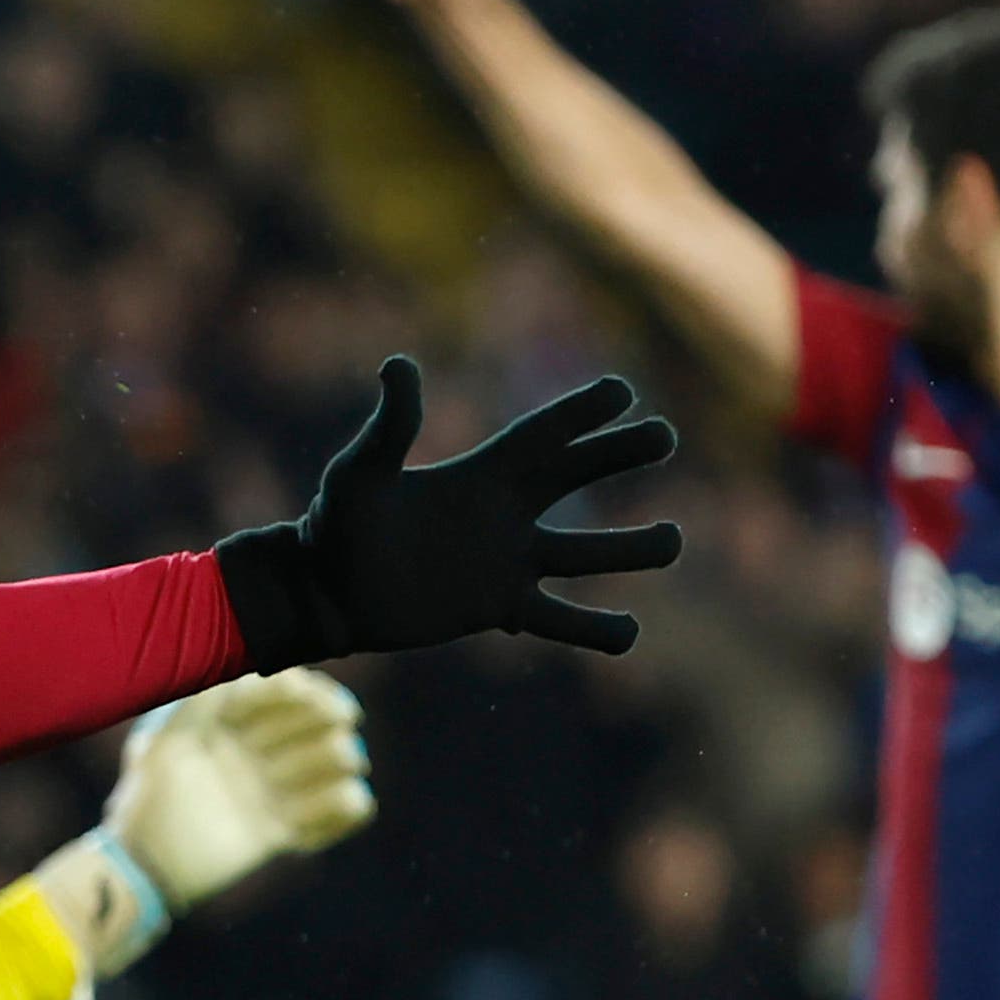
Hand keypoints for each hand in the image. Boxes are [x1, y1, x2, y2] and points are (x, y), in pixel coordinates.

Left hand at [107, 672, 375, 908]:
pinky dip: (345, 808)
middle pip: (312, 723)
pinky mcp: (280, 830)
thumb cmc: (147, 799)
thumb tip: (240, 671)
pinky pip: (335, 812)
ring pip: (331, 762)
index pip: (277, 695)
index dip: (298, 688)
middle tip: (342, 718)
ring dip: (338, 758)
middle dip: (328, 716)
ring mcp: (269, 791)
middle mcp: (253, 753)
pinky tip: (342, 803)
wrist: (144, 866)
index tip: (306, 689)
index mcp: (225, 726)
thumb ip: (199, 704)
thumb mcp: (163, 744)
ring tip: (342, 763)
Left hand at [212, 360, 682, 664]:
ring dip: (629, 548)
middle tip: (665, 436)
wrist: (325, 593)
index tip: (622, 391)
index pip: (541, 437)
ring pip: (584, 554)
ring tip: (674, 540)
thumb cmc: (335, 525)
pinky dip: (593, 629)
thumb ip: (389, 426)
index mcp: (478, 475)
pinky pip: (558, 619)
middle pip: (575, 478)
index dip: (579, 414)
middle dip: (618, 455)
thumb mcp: (359, 471)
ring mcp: (507, 562)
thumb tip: (399, 365)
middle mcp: (503, 514)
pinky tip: (630, 634)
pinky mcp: (499, 607)